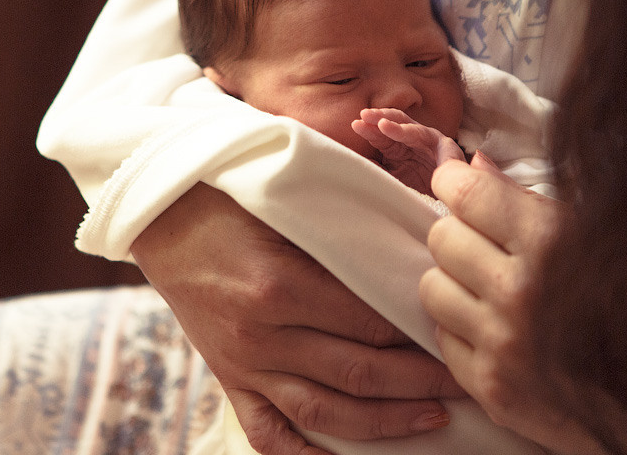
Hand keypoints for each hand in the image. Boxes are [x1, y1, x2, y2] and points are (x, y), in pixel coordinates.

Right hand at [132, 183, 465, 454]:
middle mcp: (262, 334)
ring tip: (434, 420)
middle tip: (465, 380)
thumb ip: (342, 230)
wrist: (161, 214)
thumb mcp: (286, 203)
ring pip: (325, 411)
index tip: (458, 330)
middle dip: (420, 381)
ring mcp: (243, 364)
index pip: (369, 321)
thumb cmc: (231, 196)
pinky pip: (269, 434)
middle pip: (359, 371)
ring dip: (386, 422)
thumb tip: (409, 251)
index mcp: (281, 284)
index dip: (420, 332)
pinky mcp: (228, 379)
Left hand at [351, 108, 464, 194]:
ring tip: (383, 125)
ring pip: (414, 130)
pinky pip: (442, 148)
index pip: (380, 132)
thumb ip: (379, 169)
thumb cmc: (415, 184)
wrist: (442, 195)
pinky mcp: (449, 149)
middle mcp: (411, 137)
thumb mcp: (393, 177)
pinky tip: (422, 146)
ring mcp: (429, 140)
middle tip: (364, 115)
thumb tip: (359, 163)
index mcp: (396, 144)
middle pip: (395, 122)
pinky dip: (434, 148)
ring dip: (399, 127)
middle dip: (380, 117)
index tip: (355, 124)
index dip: (369, 128)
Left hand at [420, 157, 607, 454]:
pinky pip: (442, 338)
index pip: (466, 194)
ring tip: (492, 290)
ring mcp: (504, 344)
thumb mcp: (599, 233)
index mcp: (554, 242)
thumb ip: (527, 196)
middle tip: (487, 245)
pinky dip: (462, 330)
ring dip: (455, 282)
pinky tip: (498, 330)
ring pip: (432, 286)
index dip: (453, 182)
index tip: (458, 184)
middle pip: (441, 237)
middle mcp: (522, 292)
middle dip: (459, 233)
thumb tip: (471, 162)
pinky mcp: (492, 389)